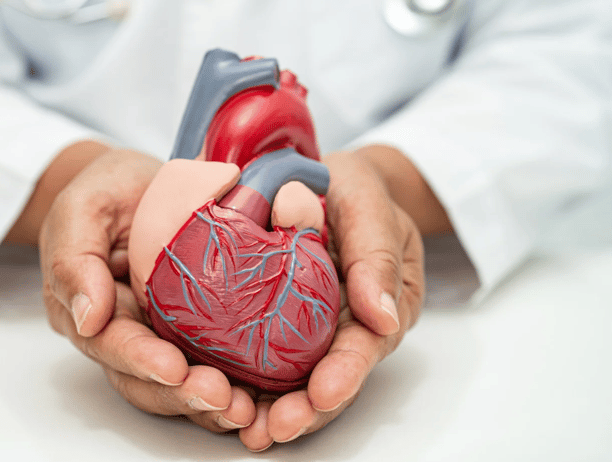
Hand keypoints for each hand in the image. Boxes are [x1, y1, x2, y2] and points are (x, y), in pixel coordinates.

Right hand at [34, 147, 255, 431]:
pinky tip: (258, 395)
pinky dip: (233, 384)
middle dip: (181, 395)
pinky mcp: (193, 330)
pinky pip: (208, 364)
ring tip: (245, 408)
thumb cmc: (107, 190)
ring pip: (177, 383)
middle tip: (222, 398)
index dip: (140, 360)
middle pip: (144, 379)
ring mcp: (159, 334)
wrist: (141, 183)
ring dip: (208, 403)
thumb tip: (87, 317)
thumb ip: (74, 258)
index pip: (110, 344)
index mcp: (89, 308)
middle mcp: (123, 332)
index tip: (173, 368)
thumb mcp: (83, 207)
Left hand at [238, 145, 447, 450]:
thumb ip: (377, 253)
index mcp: (379, 304)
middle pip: (330, 377)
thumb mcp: (371, 206)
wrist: (323, 180)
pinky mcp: (274, 322)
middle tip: (274, 429)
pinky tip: (226, 399)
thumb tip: (385, 315)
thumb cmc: (354, 190)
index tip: (322, 394)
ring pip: (296, 379)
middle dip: (306, 409)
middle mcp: (344, 325)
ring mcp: (309, 328)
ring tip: (250, 431)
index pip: (365, 346)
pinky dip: (248, 382)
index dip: (345, 374)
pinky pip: (263, 358)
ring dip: (274, 409)